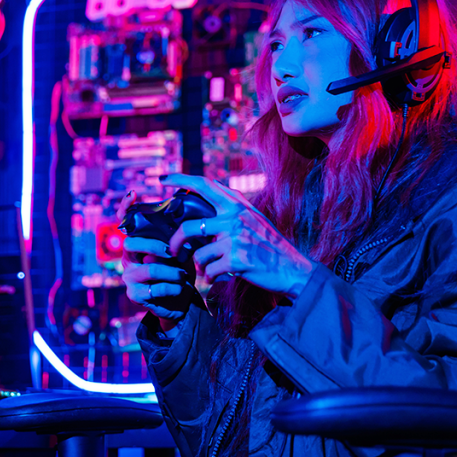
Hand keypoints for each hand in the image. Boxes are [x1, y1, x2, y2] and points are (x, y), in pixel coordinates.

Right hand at [118, 191, 197, 322]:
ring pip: (150, 268)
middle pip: (131, 243)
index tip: (133, 193)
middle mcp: (127, 258)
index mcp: (136, 244)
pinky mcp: (135, 295)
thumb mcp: (180, 253)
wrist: (178, 303)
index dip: (125, 207)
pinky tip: (181, 288)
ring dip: (173, 272)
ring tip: (184, 276)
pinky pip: (156, 288)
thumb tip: (187, 222)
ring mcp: (129, 277)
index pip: (125, 222)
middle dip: (156, 246)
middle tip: (172, 252)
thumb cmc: (178, 272)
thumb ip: (176, 240)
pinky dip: (174, 288)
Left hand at [163, 174, 315, 297]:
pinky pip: (209, 270)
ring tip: (209, 269)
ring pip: (199, 254)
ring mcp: (235, 239)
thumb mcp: (253, 219)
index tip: (163, 178)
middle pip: (189, 227)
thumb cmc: (270, 246)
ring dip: (200, 266)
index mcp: (238, 206)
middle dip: (175, 243)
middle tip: (172, 251)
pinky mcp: (237, 260)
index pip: (204, 185)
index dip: (181, 180)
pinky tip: (218, 277)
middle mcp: (235, 218)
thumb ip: (231, 212)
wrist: (292, 269)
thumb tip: (204, 208)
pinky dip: (210, 277)